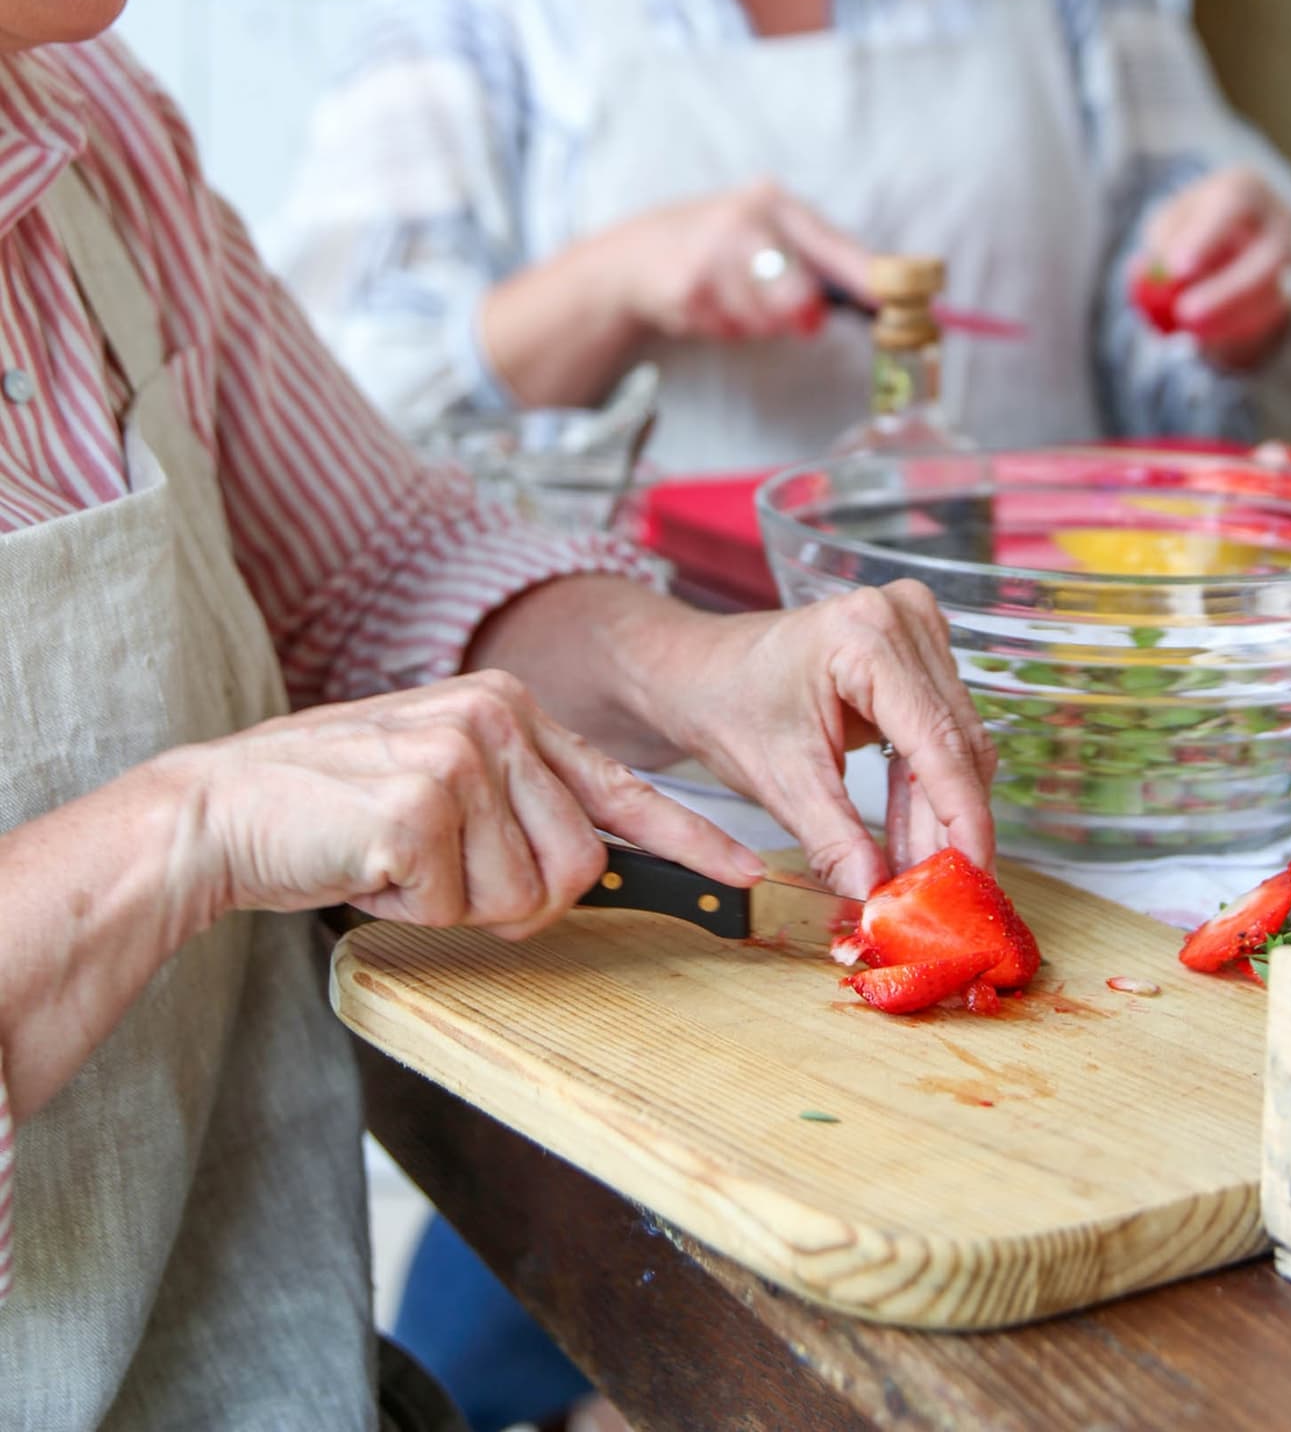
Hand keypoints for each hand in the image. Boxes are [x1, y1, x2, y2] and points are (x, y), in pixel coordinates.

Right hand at [171, 670, 762, 938]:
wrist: (222, 806)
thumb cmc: (330, 805)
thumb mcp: (439, 779)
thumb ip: (516, 804)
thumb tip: (587, 868)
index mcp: (509, 706)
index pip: (620, 784)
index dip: (690, 837)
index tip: (746, 872)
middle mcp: (497, 719)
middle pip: (573, 867)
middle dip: (511, 900)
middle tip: (438, 874)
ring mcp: (461, 758)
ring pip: (521, 897)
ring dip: (455, 904)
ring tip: (395, 857)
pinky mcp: (421, 807)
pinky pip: (454, 907)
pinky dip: (408, 907)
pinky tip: (366, 863)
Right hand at [611, 179, 874, 342]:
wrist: (636, 252)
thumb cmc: (720, 243)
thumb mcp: (768, 231)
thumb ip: (820, 262)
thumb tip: (877, 299)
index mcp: (775, 203)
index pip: (832, 245)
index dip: (866, 278)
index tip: (893, 304)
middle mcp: (744, 222)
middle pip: (796, 293)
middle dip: (800, 312)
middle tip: (802, 320)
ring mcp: (710, 257)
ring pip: (765, 321)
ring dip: (758, 323)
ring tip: (734, 297)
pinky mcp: (685, 291)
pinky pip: (731, 331)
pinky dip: (727, 328)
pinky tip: (708, 304)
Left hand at [649, 585, 996, 899]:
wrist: (699, 670)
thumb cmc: (727, 704)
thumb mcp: (777, 778)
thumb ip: (832, 839)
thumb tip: (875, 891)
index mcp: (865, 634)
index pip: (936, 738)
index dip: (961, 815)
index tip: (973, 874)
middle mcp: (903, 617)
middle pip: (953, 742)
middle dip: (949, 824)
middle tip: (946, 893)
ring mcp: (914, 630)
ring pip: (954, 743)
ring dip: (940, 814)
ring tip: (924, 877)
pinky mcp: (916, 654)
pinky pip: (938, 734)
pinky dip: (924, 790)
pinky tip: (913, 842)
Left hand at [1134, 167, 1290, 365]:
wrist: (1227, 231)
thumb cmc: (1190, 223)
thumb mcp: (1167, 221)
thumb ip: (1164, 243)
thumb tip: (1158, 273)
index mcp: (1247, 189)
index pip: (1234, 206)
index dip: (1206, 238)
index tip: (1175, 268)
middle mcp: (1281, 221)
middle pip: (1267, 258)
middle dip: (1226, 291)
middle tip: (1184, 313)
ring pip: (1276, 295)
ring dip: (1231, 318)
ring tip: (1188, 332)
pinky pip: (1271, 319)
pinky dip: (1238, 332)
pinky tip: (1204, 340)